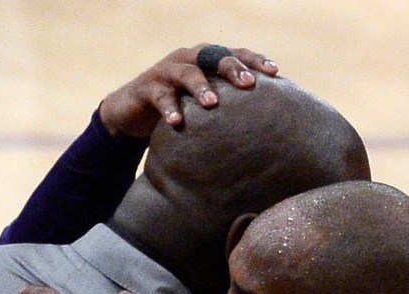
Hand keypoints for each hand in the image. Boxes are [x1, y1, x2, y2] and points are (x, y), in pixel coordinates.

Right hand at [100, 44, 278, 137]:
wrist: (134, 112)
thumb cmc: (180, 107)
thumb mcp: (205, 103)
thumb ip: (229, 105)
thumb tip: (268, 126)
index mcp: (206, 60)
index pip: (235, 54)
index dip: (254, 61)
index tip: (275, 73)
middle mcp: (188, 59)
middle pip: (213, 56)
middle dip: (231, 68)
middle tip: (248, 84)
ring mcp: (166, 71)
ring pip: (187, 73)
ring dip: (201, 87)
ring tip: (212, 104)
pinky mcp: (147, 88)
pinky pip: (160, 96)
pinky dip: (169, 108)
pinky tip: (177, 122)